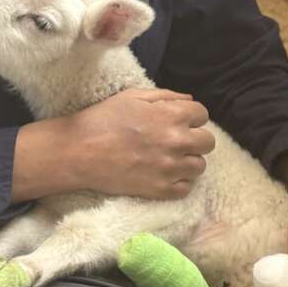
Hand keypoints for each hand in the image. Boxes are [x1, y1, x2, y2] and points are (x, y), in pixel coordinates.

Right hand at [69, 87, 214, 199]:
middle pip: (208, 142)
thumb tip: (189, 101)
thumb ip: (165, 96)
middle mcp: (176, 142)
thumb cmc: (103, 119)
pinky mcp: (160, 190)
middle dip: (195, 138)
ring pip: (200, 166)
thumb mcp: (132, 96)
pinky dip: (178, 181)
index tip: (179, 120)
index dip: (191, 116)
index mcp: (171, 116)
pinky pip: (186, 188)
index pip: (202, 114)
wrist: (79, 151)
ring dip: (188, 160)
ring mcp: (170, 169)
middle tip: (176, 139)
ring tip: (169, 157)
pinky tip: (163, 173)